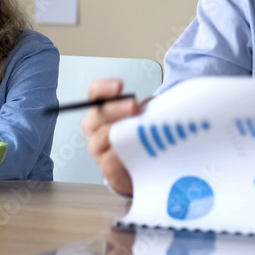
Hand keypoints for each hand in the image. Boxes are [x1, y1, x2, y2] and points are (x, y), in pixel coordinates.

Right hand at [82, 78, 142, 195]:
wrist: (140, 167)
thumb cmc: (139, 136)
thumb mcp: (144, 116)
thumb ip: (147, 107)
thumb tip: (159, 104)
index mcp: (101, 110)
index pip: (95, 93)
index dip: (104, 87)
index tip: (120, 86)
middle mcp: (94, 127)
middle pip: (97, 114)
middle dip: (116, 108)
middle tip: (134, 106)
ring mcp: (98, 148)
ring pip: (102, 137)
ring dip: (120, 131)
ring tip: (137, 130)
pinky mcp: (106, 168)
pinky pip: (110, 161)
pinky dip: (122, 155)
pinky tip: (135, 150)